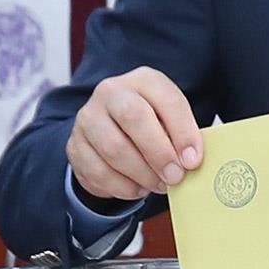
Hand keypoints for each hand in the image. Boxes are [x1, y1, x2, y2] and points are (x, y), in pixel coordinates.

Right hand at [66, 66, 202, 199]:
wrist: (113, 135)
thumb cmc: (152, 128)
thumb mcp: (171, 123)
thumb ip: (183, 137)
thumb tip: (191, 162)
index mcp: (144, 80)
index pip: (166, 99)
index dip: (183, 132)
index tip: (193, 161)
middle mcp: (112, 92)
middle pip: (133, 117)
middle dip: (159, 152)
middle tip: (175, 176)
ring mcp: (89, 118)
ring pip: (114, 148)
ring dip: (142, 174)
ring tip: (159, 185)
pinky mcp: (75, 146)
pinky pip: (99, 171)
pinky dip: (123, 186)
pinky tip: (138, 188)